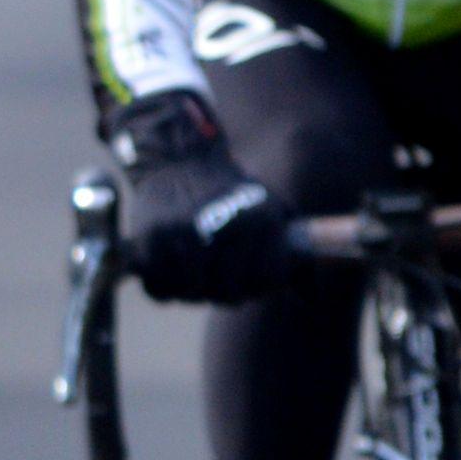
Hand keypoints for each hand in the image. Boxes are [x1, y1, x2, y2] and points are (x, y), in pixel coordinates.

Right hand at [109, 89, 292, 304]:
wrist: (176, 160)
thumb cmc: (229, 194)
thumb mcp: (271, 211)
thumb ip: (298, 255)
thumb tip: (312, 299)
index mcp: (258, 219)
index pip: (266, 278)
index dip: (260, 286)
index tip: (251, 278)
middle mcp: (223, 226)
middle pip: (229, 293)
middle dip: (226, 292)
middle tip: (220, 279)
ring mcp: (183, 233)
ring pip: (191, 293)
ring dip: (193, 291)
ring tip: (196, 275)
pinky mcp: (149, 238)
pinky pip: (158, 288)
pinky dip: (162, 287)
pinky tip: (170, 272)